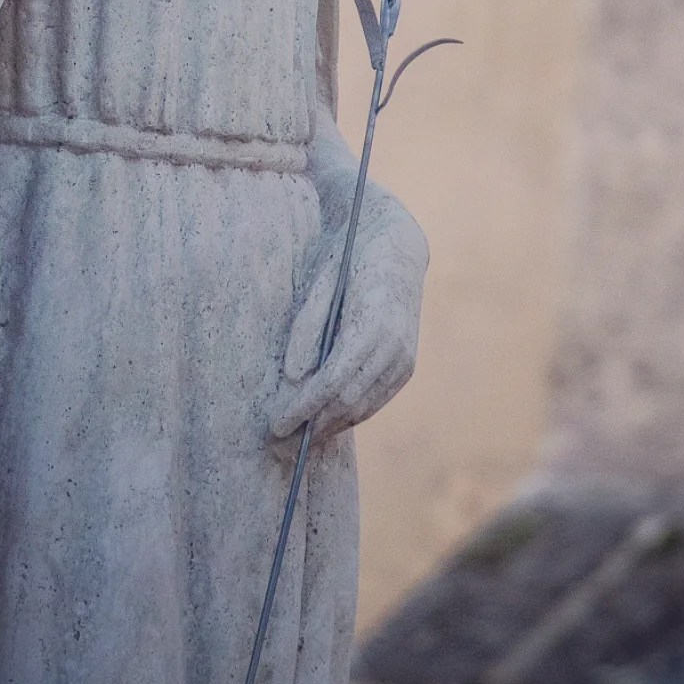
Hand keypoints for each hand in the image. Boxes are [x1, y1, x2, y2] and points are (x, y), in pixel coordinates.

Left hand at [269, 201, 427, 447]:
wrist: (397, 245)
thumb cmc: (350, 256)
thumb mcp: (320, 280)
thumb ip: (306, 327)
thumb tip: (292, 377)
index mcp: (373, 322)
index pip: (332, 380)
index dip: (303, 407)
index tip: (275, 424)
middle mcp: (395, 346)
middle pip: (348, 400)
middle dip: (313, 424)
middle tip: (279, 438)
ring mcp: (405, 358)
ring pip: (364, 406)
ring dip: (331, 425)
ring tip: (298, 437)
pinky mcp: (407, 365)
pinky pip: (377, 400)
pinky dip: (350, 414)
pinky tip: (327, 420)